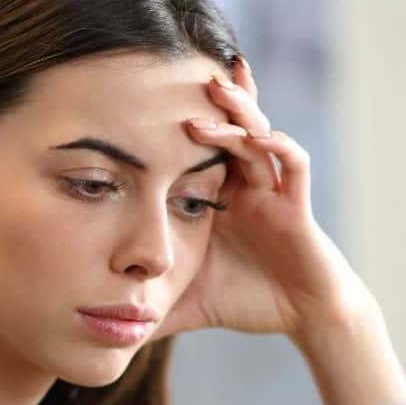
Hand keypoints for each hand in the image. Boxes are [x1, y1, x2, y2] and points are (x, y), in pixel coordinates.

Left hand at [157, 56, 373, 343]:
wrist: (303, 317)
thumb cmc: (245, 301)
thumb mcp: (185, 301)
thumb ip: (147, 307)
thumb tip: (102, 329)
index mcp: (215, 199)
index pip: (192, 151)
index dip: (171, 125)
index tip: (138, 101)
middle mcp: (243, 186)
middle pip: (227, 129)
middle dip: (208, 101)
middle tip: (177, 75)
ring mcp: (272, 192)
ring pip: (257, 136)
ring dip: (238, 113)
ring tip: (215, 91)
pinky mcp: (297, 206)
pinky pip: (293, 165)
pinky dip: (279, 146)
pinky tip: (261, 136)